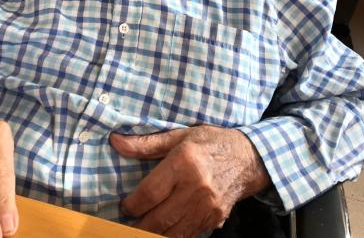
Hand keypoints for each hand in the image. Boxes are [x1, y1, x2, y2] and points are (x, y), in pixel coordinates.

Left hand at [110, 125, 269, 237]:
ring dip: (153, 233)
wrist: (247, 158)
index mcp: (184, 162)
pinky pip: (188, 235)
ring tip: (142, 227)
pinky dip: (173, 235)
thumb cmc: (210, 142)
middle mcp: (196, 187)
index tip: (124, 206)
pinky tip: (163, 230)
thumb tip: (116, 142)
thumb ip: (146, 143)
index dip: (132, 204)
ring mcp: (207, 207)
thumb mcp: (179, 135)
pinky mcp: (215, 219)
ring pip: (172, 232)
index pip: (150, 193)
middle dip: (138, 224)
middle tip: (128, 222)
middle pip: (159, 218)